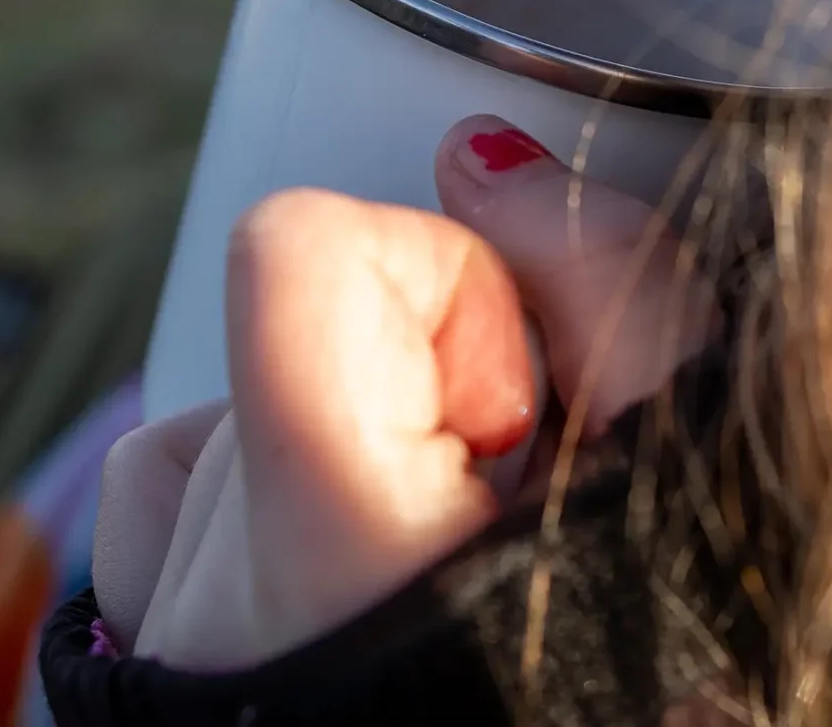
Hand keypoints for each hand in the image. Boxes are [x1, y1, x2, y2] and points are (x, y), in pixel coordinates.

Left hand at [90, 116, 717, 674]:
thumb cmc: (618, 696)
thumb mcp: (685, 500)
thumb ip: (617, 295)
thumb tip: (481, 157)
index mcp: (326, 537)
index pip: (304, 253)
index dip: (445, 291)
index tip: (517, 418)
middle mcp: (205, 591)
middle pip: (296, 341)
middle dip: (428, 402)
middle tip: (507, 526)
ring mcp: (163, 638)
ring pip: (233, 429)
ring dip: (343, 469)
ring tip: (435, 588)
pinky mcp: (145, 671)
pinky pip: (175, 518)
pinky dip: (261, 530)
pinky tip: (353, 605)